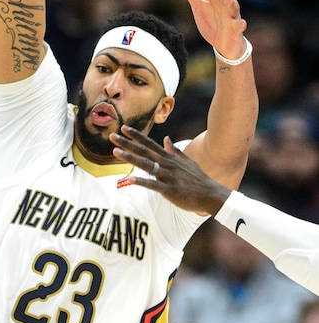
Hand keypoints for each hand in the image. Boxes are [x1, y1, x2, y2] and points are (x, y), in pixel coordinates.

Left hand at [112, 128, 230, 214]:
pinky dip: (141, 181)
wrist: (210, 193)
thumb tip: (166, 139)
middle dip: (127, 143)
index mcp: (169, 158)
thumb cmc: (198, 179)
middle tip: (112, 136)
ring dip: (130, 157)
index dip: (136, 136)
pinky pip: (153, 184)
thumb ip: (174, 150)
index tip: (123, 128)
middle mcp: (167, 164)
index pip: (149, 144)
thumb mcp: (187, 161)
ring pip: (146, 165)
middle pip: (144, 151)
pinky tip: (129, 179)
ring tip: (115, 152)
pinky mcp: (169, 189)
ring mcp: (168, 176)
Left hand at [175, 0, 246, 59]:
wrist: (223, 43)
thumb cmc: (211, 22)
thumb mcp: (198, 6)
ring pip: (233, 7)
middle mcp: (224, 3)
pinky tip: (241, 23)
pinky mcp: (236, 29)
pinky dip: (240, 24)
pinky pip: (239, 26)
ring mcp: (231, 16)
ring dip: (231, 2)